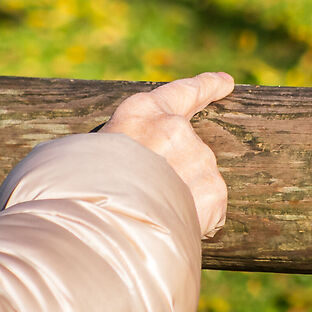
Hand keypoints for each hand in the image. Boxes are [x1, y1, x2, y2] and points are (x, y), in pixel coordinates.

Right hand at [104, 72, 233, 238]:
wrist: (103, 221)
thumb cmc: (86, 189)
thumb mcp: (94, 155)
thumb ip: (125, 152)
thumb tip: (140, 168)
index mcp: (140, 113)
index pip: (181, 92)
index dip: (206, 86)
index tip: (225, 82)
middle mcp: (173, 128)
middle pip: (188, 150)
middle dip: (180, 173)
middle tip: (155, 195)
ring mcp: (197, 157)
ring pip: (197, 182)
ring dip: (182, 201)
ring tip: (151, 218)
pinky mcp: (212, 188)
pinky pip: (209, 209)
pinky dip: (196, 221)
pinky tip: (170, 228)